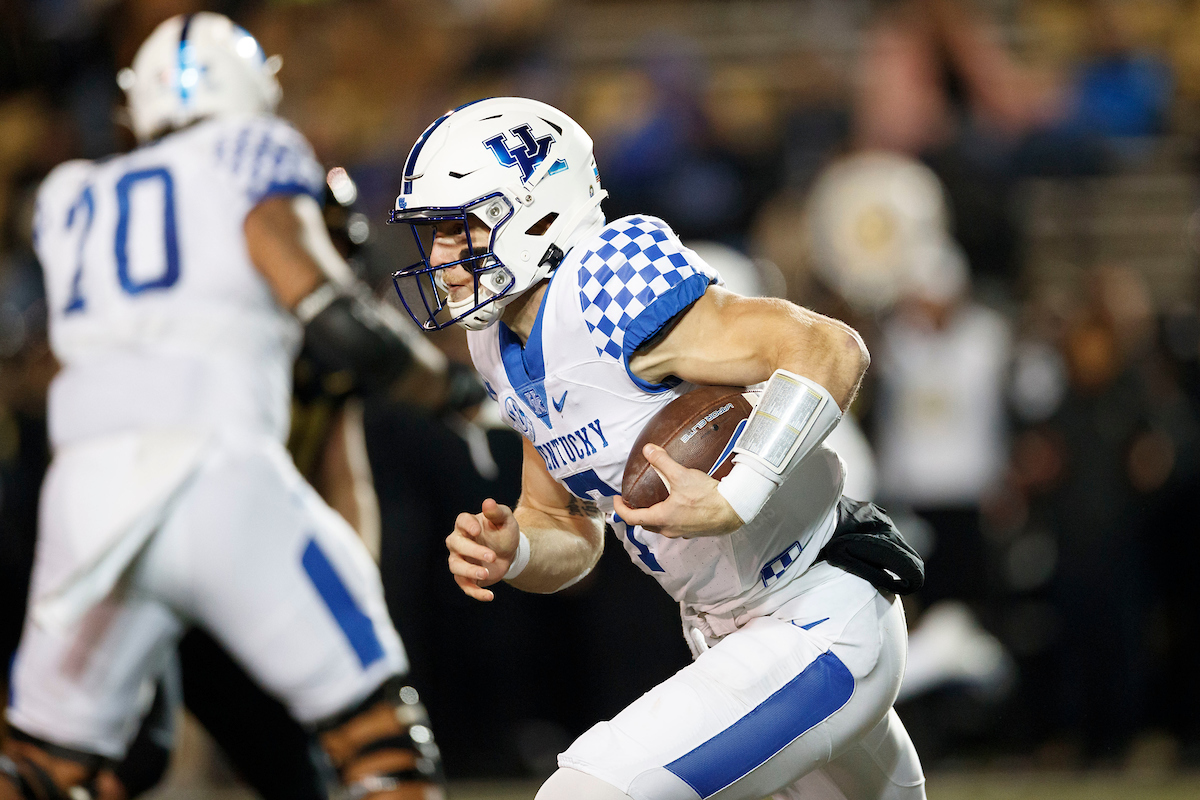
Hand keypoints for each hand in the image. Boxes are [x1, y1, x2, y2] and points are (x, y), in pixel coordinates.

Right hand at [446, 498, 519, 600]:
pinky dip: (476, 592)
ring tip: (486, 574)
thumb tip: (488, 502)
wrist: (508, 552)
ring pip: (456, 566)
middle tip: (492, 556)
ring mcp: (460, 559)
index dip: (467, 526)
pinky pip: (465, 585)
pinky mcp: (465, 576)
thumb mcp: (505, 520)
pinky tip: (490, 596)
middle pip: (456, 545)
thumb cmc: (503, 532)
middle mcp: (458, 542)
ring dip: (469, 571)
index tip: (478, 530)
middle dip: (473, 551)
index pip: (461, 521)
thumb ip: (497, 512)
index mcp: (467, 524)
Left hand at [612, 444, 743, 537]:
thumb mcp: (681, 476)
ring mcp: (682, 533)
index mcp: (662, 518)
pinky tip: (677, 505)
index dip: (621, 509)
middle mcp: (669, 529)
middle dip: (637, 513)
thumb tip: (648, 450)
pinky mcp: (694, 531)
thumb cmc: (707, 496)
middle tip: (634, 500)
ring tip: (655, 500)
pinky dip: (670, 516)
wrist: (733, 509)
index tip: (617, 501)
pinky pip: (676, 525)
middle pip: (646, 523)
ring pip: (661, 526)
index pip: (632, 518)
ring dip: (654, 515)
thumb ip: (662, 462)